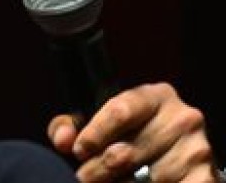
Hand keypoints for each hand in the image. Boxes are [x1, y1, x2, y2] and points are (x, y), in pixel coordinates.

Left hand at [47, 82, 219, 181]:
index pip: (119, 110)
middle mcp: (182, 117)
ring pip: (146, 177)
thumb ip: (72, 126)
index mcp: (154, 96)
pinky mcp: (206, 175)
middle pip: (126, 151)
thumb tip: (62, 139)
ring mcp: (198, 147)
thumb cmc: (131, 137)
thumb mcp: (101, 124)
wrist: (178, 158)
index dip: (94, 134)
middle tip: (85, 177)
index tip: (78, 152)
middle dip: (97, 169)